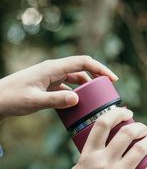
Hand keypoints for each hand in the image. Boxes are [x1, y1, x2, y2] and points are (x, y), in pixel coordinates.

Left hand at [0, 55, 117, 118]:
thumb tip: (78, 99)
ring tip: (97, 101)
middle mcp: (53, 70)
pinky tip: (79, 106)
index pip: (83, 62)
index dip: (100, 69)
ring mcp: (51, 77)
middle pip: (82, 69)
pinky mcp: (48, 86)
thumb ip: (56, 100)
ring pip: (75, 79)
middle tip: (109, 92)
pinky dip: (76, 95)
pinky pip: (67, 87)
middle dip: (97, 78)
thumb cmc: (12, 98)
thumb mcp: (35, 101)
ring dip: (87, 88)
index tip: (113, 79)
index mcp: (52, 68)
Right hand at [59, 107, 146, 168]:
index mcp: (88, 157)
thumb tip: (104, 145)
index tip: (127, 112)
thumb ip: (89, 156)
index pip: (103, 124)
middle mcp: (103, 164)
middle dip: (140, 127)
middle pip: (127, 133)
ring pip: (142, 149)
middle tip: (144, 130)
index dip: (117, 113)